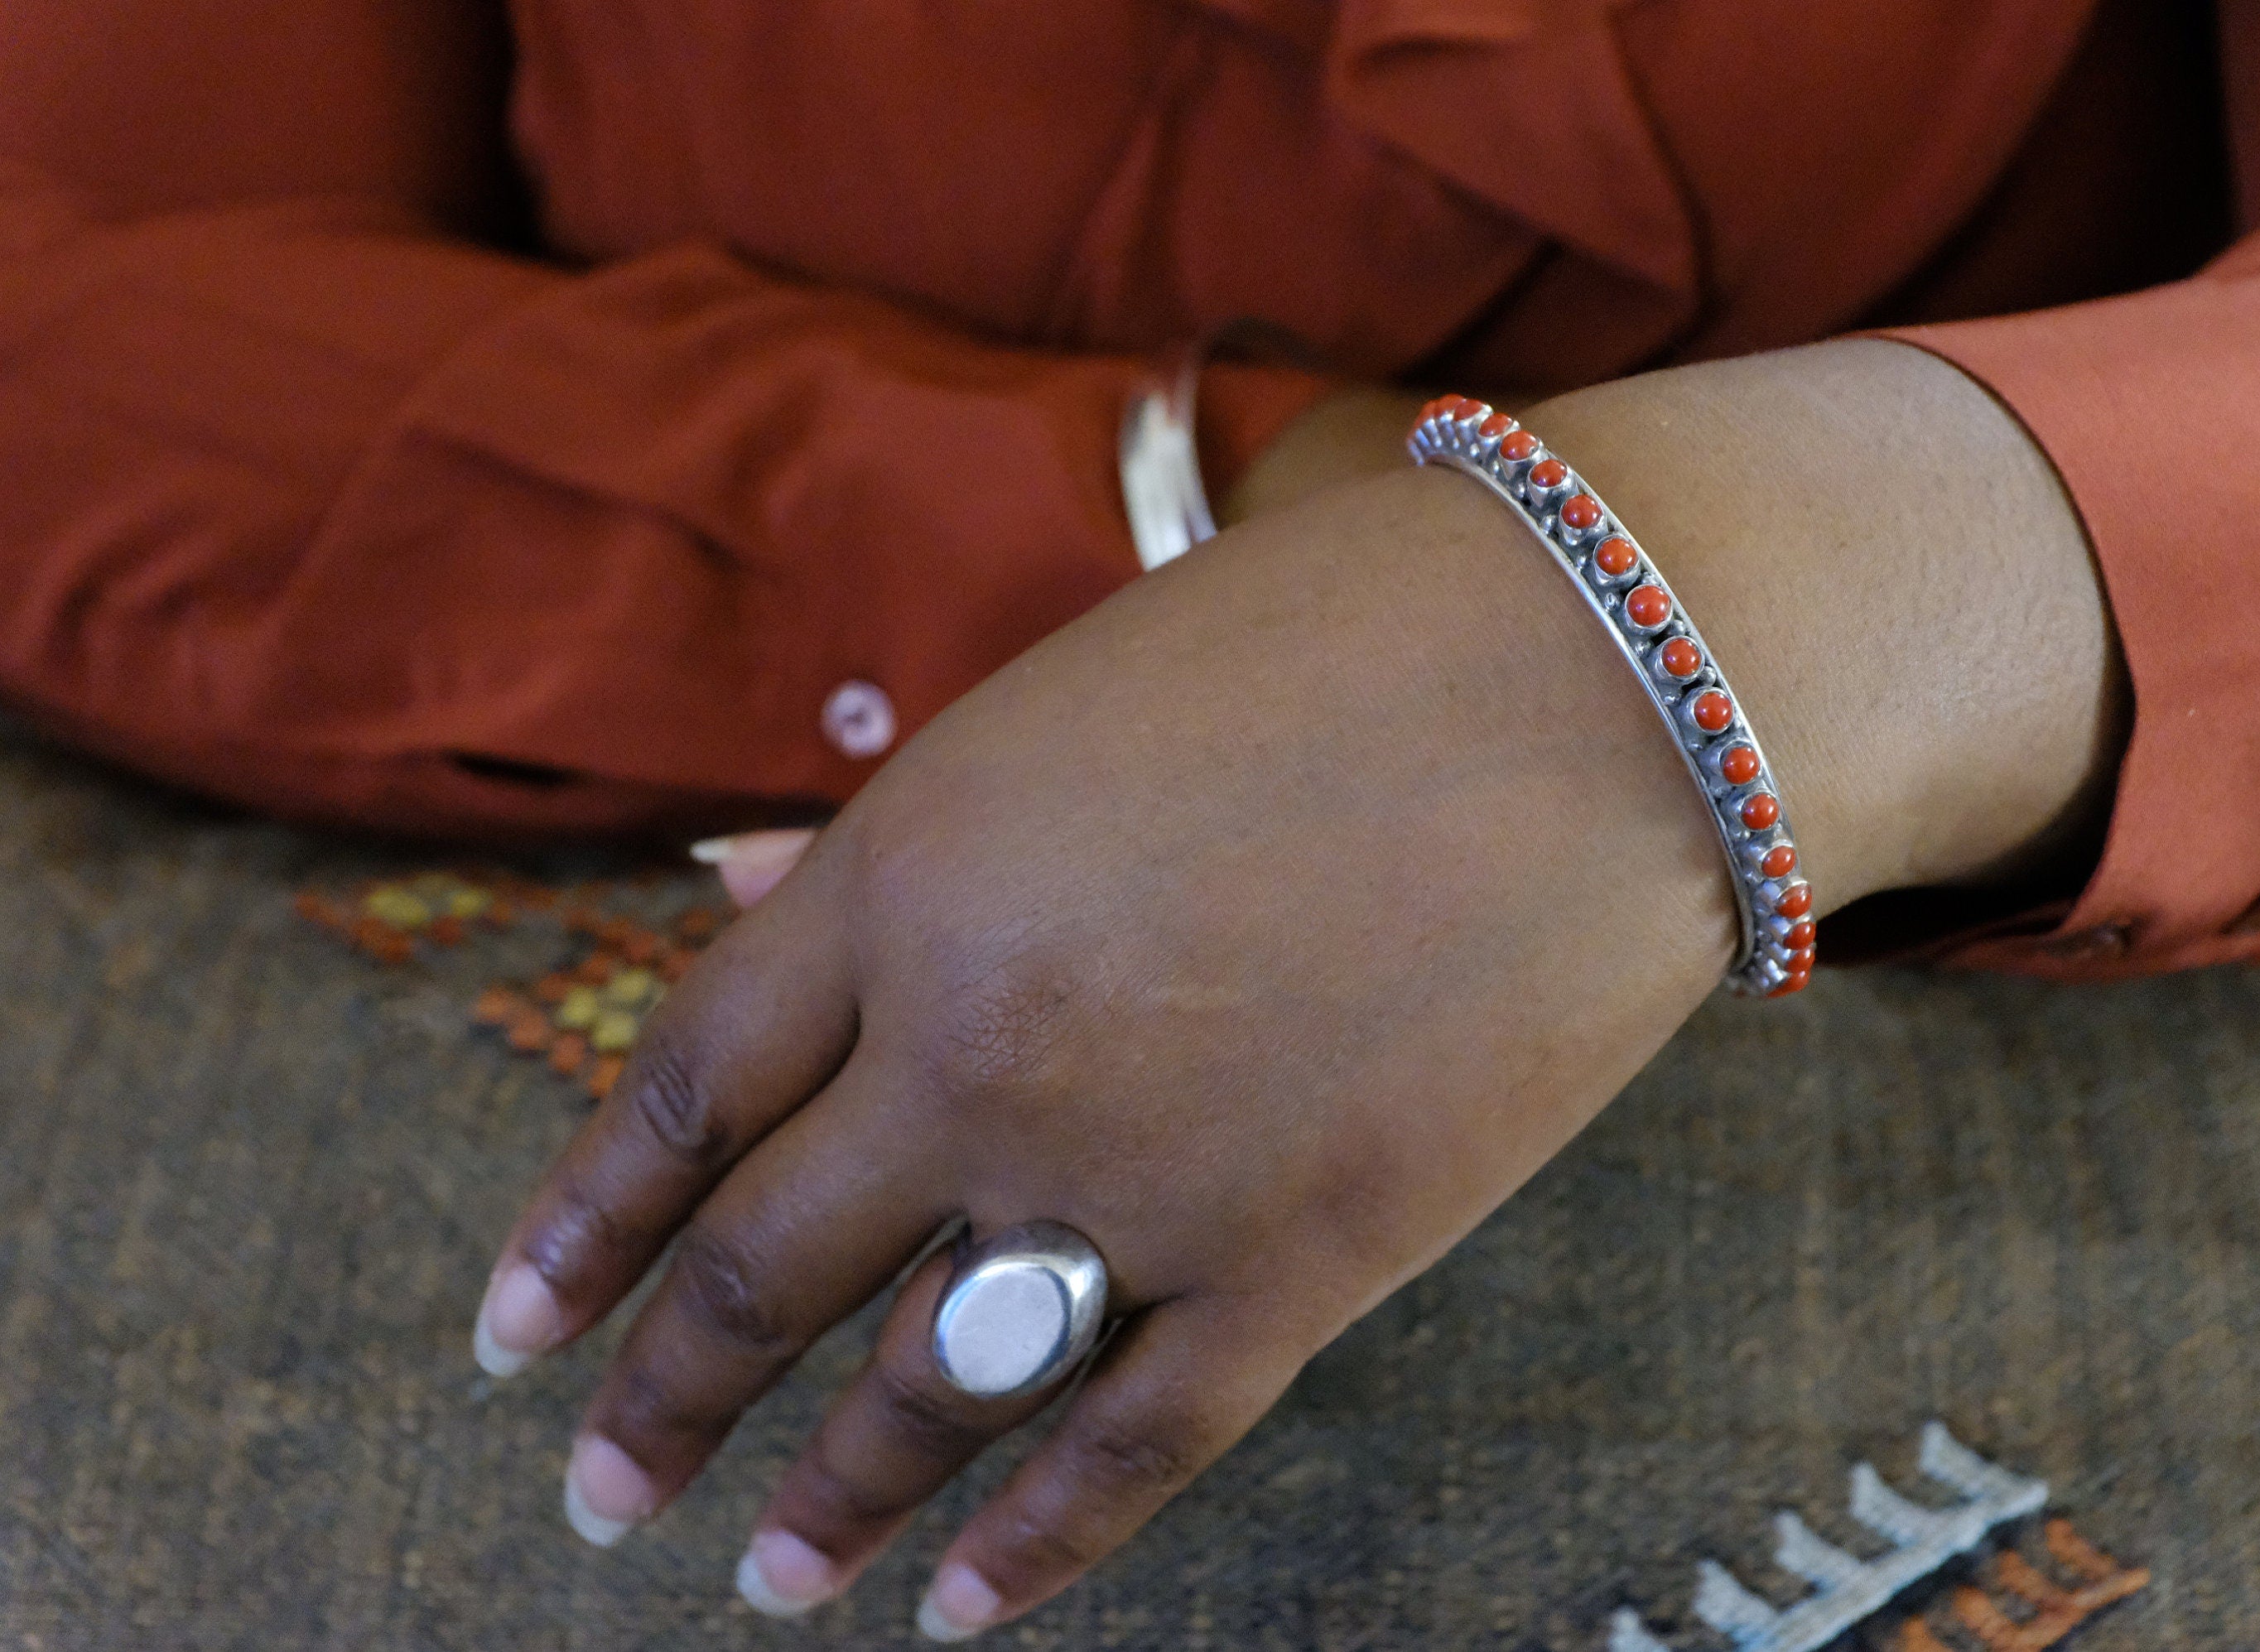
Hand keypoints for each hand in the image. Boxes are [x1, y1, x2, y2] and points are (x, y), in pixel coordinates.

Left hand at [473, 341, 2120, 1635]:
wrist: (1604, 679)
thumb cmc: (1328, 643)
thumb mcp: (1057, 708)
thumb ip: (889, 834)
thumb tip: (723, 889)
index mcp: (904, 878)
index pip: (680, 1091)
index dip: (579, 1224)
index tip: (510, 1332)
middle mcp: (978, 1046)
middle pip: (760, 1269)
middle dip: (659, 1399)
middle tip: (596, 1496)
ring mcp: (1134, 1170)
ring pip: (925, 1388)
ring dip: (825, 1500)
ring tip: (759, 1583)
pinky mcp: (1299, 1261)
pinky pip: (1131, 1442)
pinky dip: (1036, 1540)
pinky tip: (961, 1608)